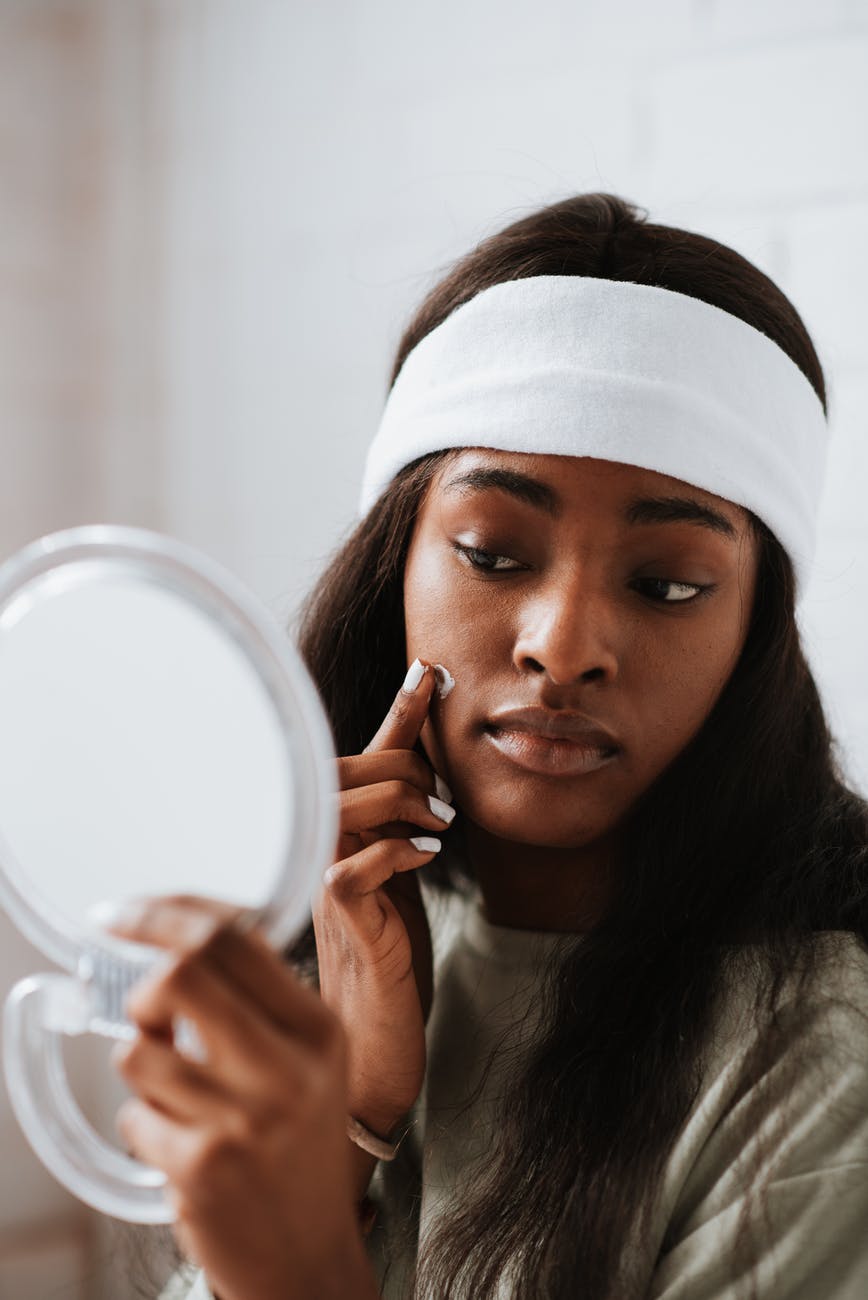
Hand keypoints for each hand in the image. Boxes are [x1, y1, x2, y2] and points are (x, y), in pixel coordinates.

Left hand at [107, 897, 378, 1299]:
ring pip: (139, 1050)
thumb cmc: (300, 1145)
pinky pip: (134, 1116)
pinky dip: (143, 1125)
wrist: (309, 1254)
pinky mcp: (203, 1166)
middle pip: (182, 973)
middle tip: (145, 1010)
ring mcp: (244, 1117)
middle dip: (144, 989)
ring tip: (171, 1092)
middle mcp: (287, 1066)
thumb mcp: (309, 1060)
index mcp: (316, 1027)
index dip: (165, 913)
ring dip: (140, 1067)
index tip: (127, 912)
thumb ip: (260, 999)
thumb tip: (182, 937)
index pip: (233, 937)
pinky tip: (178, 1144)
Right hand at [313, 659, 454, 1138]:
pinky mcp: (343, 922)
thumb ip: (410, 825)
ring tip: (440, 824)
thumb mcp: (408, 876)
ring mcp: (325, 883)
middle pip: (346, 767)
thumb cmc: (390, 955)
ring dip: (402, 800)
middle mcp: (323, 850)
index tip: (432, 670)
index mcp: (344, 834)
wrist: (377, 1038)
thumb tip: (438, 776)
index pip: (367, 757)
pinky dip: (398, 850)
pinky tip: (428, 856)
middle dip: (403, 762)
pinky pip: (354, 867)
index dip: (401, 711)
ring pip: (344, 803)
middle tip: (442, 799)